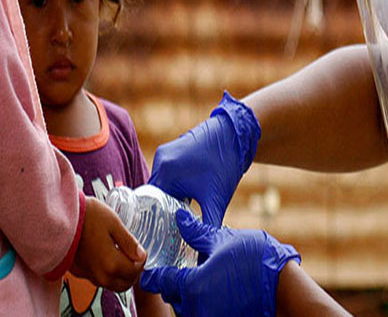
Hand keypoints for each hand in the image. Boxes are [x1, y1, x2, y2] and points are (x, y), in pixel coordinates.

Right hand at [70, 196, 146, 291]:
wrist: (63, 217)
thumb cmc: (88, 216)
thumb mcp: (114, 224)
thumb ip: (129, 242)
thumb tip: (141, 255)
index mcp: (111, 264)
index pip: (135, 271)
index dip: (142, 259)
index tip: (141, 249)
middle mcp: (100, 275)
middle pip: (125, 283)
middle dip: (134, 271)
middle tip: (135, 255)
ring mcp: (89, 276)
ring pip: (113, 284)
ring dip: (122, 274)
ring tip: (123, 255)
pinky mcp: (81, 273)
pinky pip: (101, 279)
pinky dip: (109, 273)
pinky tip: (109, 256)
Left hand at [141, 210, 299, 316]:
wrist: (284, 288)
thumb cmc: (256, 261)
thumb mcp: (223, 240)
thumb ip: (196, 232)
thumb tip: (179, 217)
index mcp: (192, 286)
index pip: (162, 281)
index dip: (155, 272)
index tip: (151, 267)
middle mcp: (196, 308)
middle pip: (173, 296)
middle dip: (174, 283)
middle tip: (176, 268)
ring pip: (187, 307)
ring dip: (187, 294)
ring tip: (197, 277)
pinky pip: (203, 312)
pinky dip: (202, 302)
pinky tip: (212, 289)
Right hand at [149, 92, 259, 225]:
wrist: (236, 133)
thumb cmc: (225, 163)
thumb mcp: (216, 199)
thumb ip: (208, 227)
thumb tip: (204, 254)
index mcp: (165, 172)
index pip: (150, 205)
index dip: (155, 222)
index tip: (161, 237)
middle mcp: (160, 160)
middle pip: (154, 196)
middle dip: (162, 212)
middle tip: (170, 232)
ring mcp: (165, 153)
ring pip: (161, 185)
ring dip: (169, 199)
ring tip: (178, 218)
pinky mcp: (172, 150)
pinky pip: (167, 175)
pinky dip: (173, 187)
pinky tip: (184, 199)